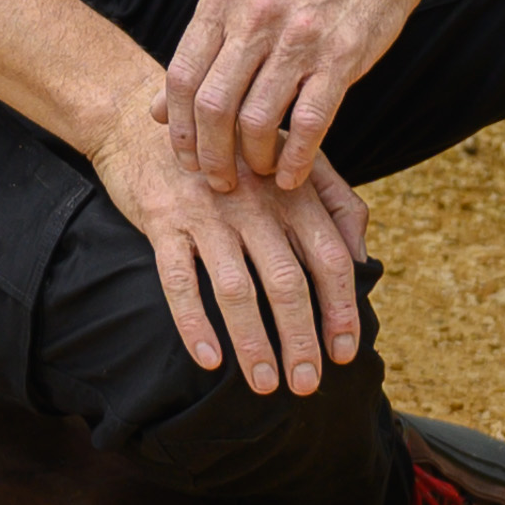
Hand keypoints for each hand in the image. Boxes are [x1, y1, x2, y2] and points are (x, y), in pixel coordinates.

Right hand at [91, 109, 370, 393]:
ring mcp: (206, 212)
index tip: (345, 352)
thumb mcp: (285, 161)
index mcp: (290, 189)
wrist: (141, 119)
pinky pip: (178, 282)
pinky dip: (194, 325)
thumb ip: (333, 200)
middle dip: (300, 340)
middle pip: (287, 281)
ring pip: (236, 289)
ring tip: (265, 384)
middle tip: (307, 384)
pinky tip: (209, 361)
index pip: (329, 257)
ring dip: (253, 343)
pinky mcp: (162, 221)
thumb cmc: (226, 150)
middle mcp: (253, 201)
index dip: (341, 309)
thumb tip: (363, 257)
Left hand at [159, 0, 444, 200]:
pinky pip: (310, 122)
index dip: (178, 128)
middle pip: (213, 104)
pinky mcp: (342, 56)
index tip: (184, 158)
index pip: (182, 76)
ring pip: (257, 119)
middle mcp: (255, 16)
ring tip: (258, 173)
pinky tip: (292, 176)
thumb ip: (202, 48)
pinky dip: (297, 159)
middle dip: (210, 155)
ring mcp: (300, 37)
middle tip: (218, 181)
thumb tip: (156, 107)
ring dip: (253, 159)